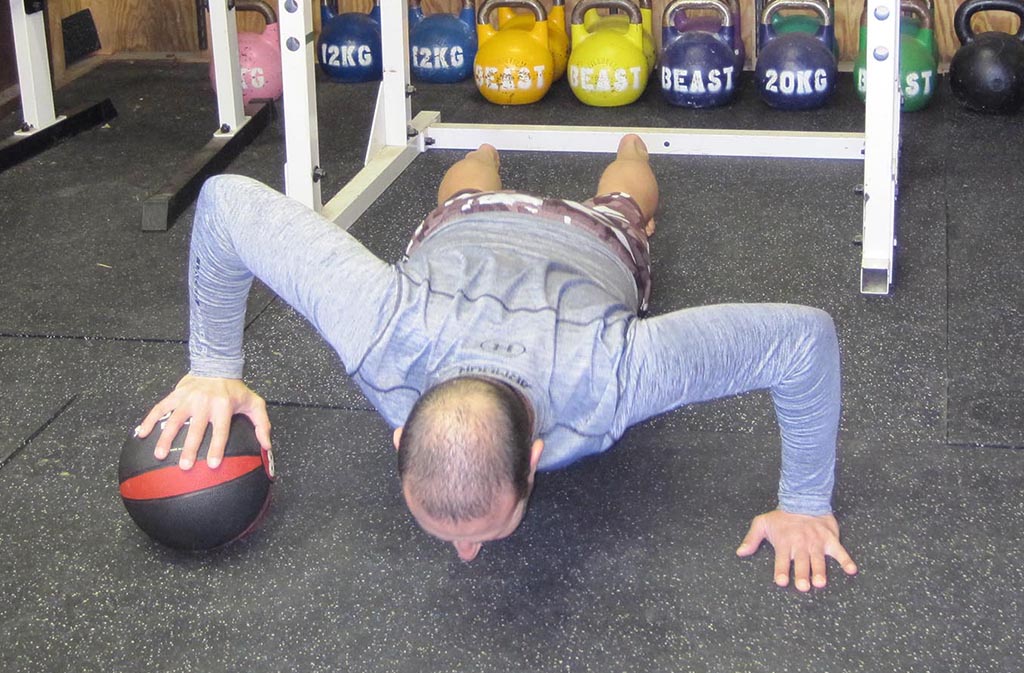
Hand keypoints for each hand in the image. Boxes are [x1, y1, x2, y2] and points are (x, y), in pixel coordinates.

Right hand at [135, 374, 271, 470]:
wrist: (216, 365)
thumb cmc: (235, 389)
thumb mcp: (254, 403)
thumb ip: (262, 424)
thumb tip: (267, 446)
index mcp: (223, 406)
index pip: (220, 430)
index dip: (216, 448)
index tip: (212, 465)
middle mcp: (204, 402)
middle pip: (195, 429)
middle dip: (189, 448)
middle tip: (184, 466)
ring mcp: (187, 398)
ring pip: (174, 420)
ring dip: (165, 437)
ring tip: (159, 455)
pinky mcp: (175, 394)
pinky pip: (159, 408)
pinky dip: (149, 420)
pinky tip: (141, 433)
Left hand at [736, 510, 856, 591]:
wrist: (804, 499)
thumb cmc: (782, 516)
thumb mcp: (762, 523)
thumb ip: (752, 539)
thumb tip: (740, 553)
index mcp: (785, 543)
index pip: (781, 560)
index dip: (781, 570)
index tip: (781, 581)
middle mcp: (801, 545)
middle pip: (801, 563)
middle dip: (802, 574)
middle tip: (803, 586)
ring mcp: (817, 543)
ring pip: (819, 560)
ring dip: (820, 571)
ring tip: (820, 583)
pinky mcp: (830, 539)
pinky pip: (840, 551)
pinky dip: (846, 560)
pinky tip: (852, 570)